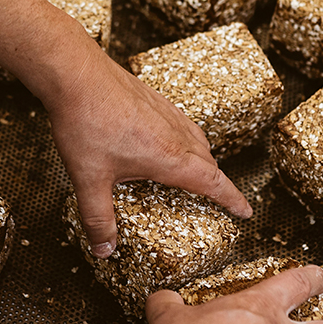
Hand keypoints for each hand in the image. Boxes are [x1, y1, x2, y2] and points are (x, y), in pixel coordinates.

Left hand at [43, 45, 251, 257]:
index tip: (246, 211)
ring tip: (193, 174)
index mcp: (169, 157)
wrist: (75, 73)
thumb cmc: (85, 122)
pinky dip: (185, 138)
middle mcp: (175, 133)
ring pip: (197, 139)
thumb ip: (98, 217)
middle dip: (216, 183)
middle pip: (209, 162)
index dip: (233, 199)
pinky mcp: (153, 97)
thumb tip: (105, 250)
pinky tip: (166, 141)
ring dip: (202, 159)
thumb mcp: (89, 179)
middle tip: (218, 199)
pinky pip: (181, 122)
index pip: (214, 183)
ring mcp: (166, 112)